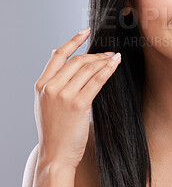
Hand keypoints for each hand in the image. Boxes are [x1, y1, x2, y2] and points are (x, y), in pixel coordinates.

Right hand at [34, 27, 120, 169]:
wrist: (55, 155)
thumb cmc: (54, 128)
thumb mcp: (45, 102)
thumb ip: (51, 79)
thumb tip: (56, 52)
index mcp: (41, 85)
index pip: (58, 55)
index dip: (73, 41)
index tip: (86, 31)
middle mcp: (50, 87)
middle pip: (77, 61)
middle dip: (95, 55)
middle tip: (109, 54)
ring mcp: (63, 95)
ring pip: (88, 69)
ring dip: (104, 61)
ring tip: (114, 58)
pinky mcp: (78, 104)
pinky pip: (97, 80)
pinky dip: (108, 70)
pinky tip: (115, 64)